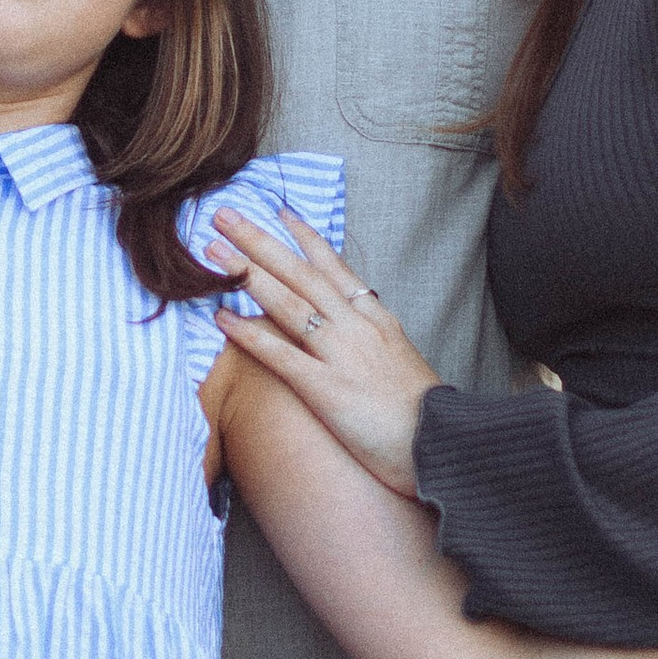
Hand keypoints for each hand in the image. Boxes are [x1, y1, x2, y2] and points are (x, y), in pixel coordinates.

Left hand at [203, 211, 438, 500]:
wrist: (445, 446)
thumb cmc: (427, 417)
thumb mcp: (404, 363)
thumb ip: (376, 341)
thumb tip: (357, 330)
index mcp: (377, 319)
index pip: (334, 267)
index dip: (305, 238)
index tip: (280, 212)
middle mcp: (357, 327)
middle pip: (301, 273)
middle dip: (260, 241)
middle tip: (224, 215)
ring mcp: (341, 355)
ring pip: (287, 302)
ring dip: (246, 274)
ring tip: (212, 253)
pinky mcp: (327, 389)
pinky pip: (281, 355)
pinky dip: (249, 334)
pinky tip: (221, 318)